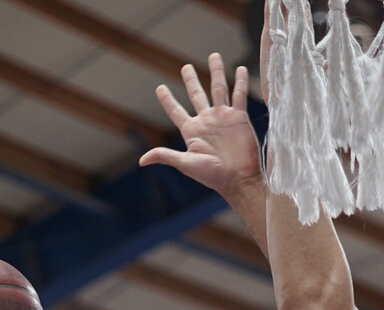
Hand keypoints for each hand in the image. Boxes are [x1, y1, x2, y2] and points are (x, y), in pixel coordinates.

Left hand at [140, 53, 261, 201]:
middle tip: (186, 66)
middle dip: (191, 80)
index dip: (167, 100)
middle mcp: (206, 121)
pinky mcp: (239, 118)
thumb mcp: (186, 164)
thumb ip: (165, 156)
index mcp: (192, 131)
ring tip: (214, 56)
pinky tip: (241, 69)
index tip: (160, 88)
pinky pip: (239, 95)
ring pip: (218, 89)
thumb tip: (141, 160)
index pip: (176, 111)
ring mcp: (223, 118)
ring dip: (216, 72)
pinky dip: (240, 82)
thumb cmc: (212, 175)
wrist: (239, 178)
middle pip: (197, 94)